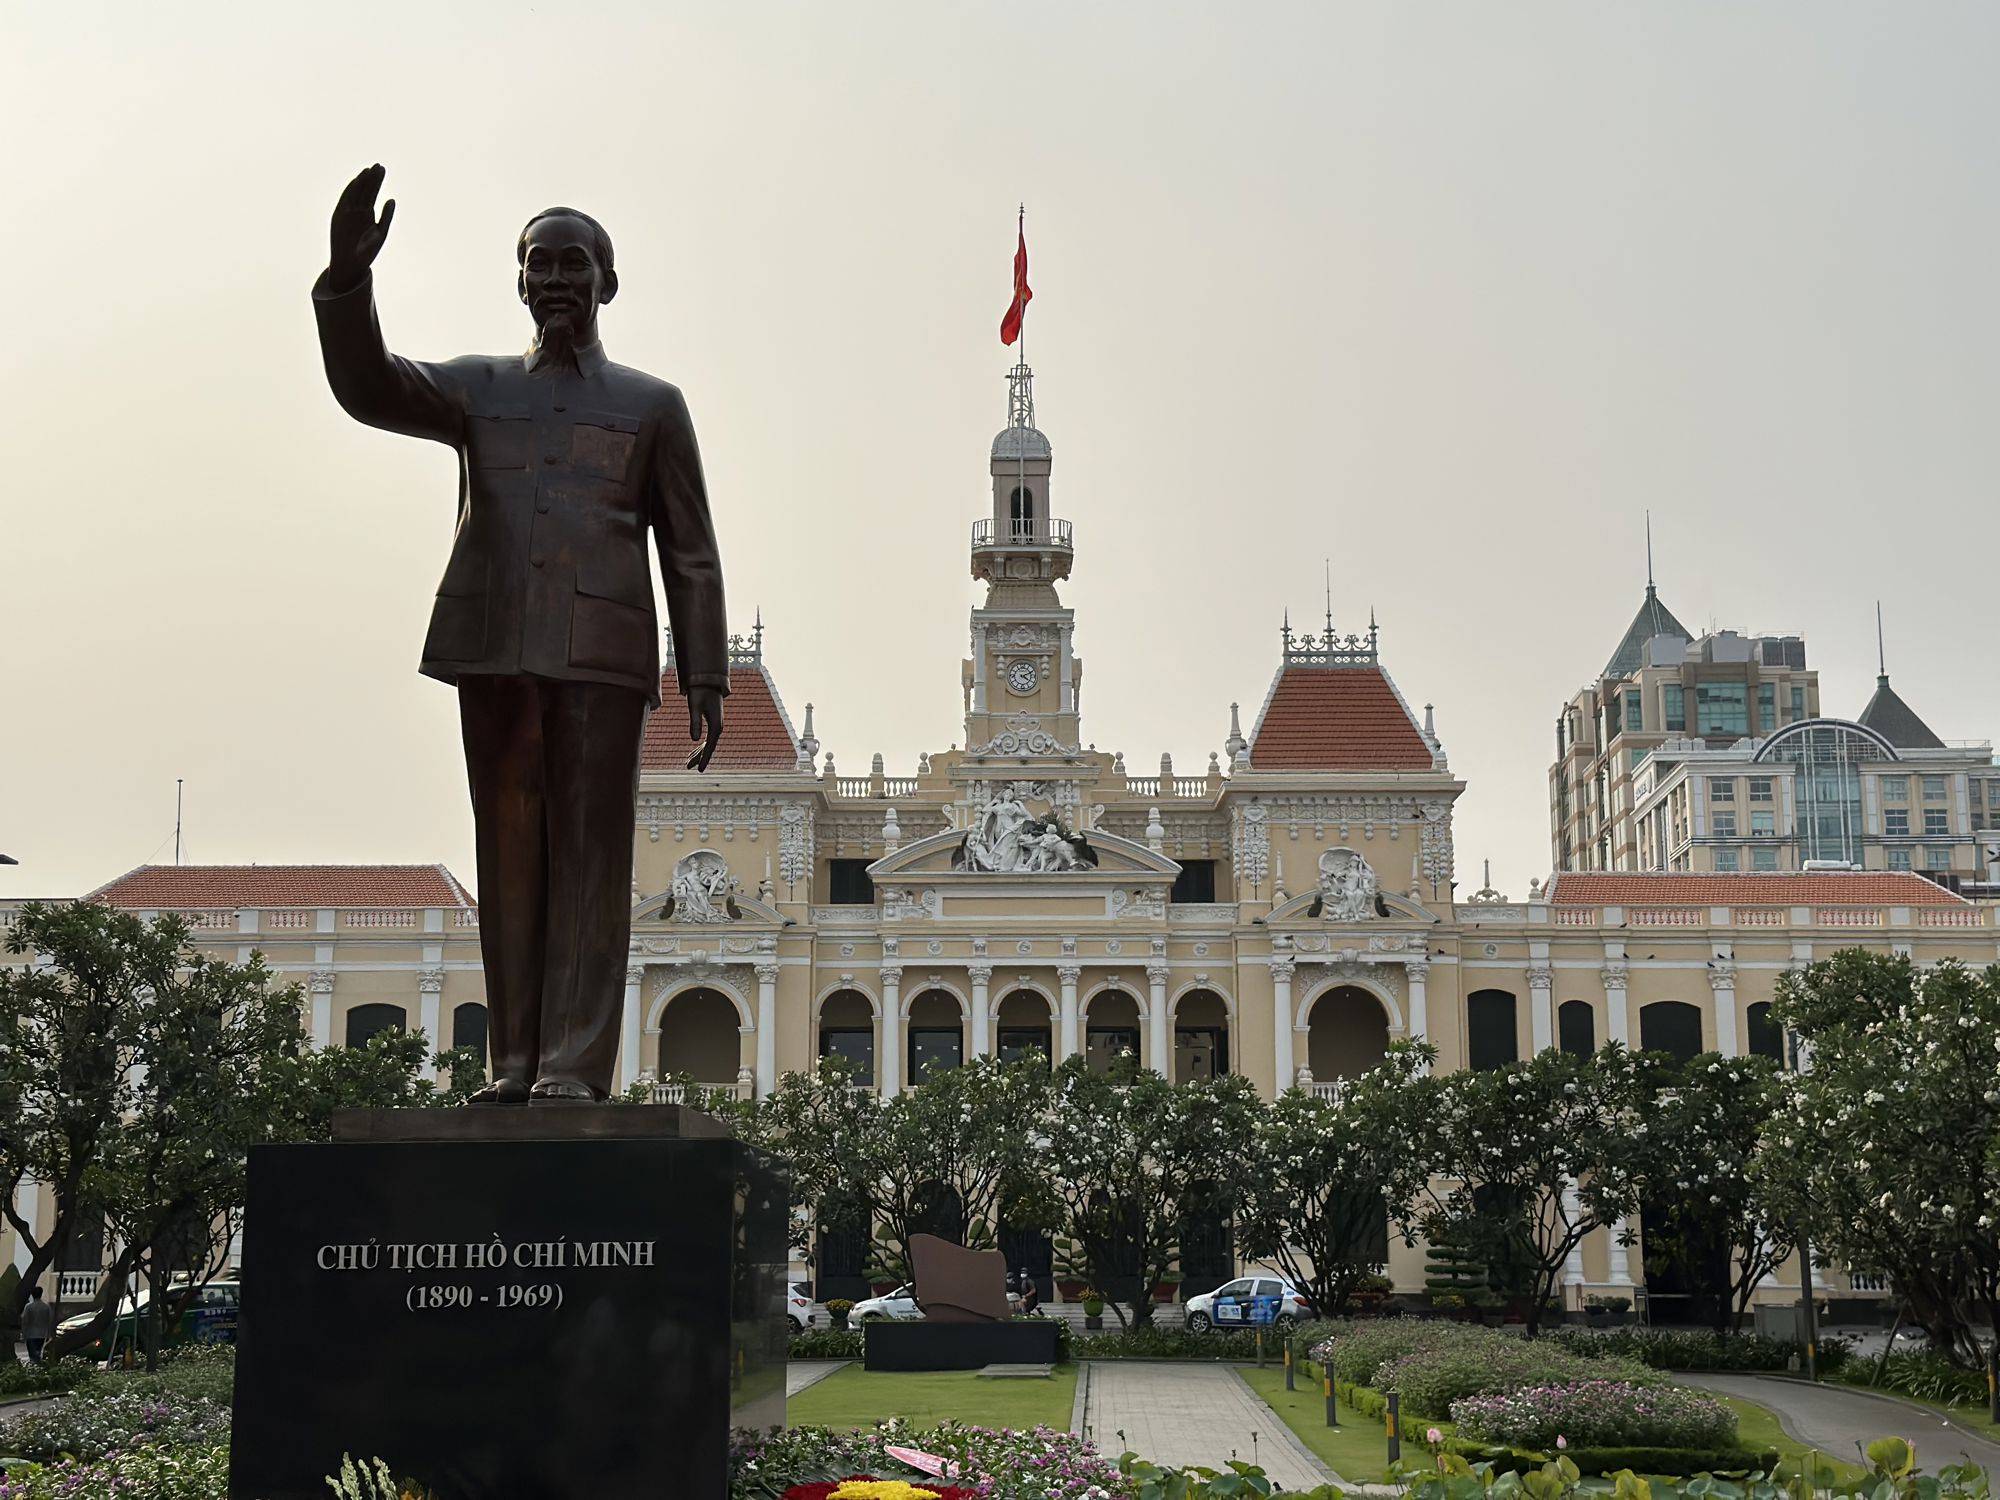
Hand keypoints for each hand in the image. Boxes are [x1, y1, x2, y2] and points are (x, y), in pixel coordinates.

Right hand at [327, 163, 394, 291]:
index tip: (382, 169)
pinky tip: (357, 181)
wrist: (352, 264)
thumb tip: (392, 199)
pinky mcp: (339, 216)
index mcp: (368, 214)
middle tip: (379, 166)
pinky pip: (345, 200)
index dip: (377, 181)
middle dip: (372, 178)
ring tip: (370, 170)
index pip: (372, 192)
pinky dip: (351, 191)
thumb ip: (386, 217)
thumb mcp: (381, 233)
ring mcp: (348, 212)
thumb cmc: (367, 252)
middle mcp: (357, 210)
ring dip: (362, 182)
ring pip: (356, 193)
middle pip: (365, 190)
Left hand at [686, 687, 724, 771]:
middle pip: (709, 747)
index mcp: (716, 726)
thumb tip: (694, 740)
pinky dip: (700, 745)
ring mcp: (716, 724)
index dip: (704, 759)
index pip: (709, 746)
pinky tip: (694, 749)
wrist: (707, 680)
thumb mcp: (695, 706)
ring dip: (699, 752)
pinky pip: (707, 737)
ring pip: (707, 743)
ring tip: (689, 763)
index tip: (700, 770)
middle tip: (690, 768)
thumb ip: (695, 722)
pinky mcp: (712, 721)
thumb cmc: (700, 692)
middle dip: (700, 758)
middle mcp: (718, 727)